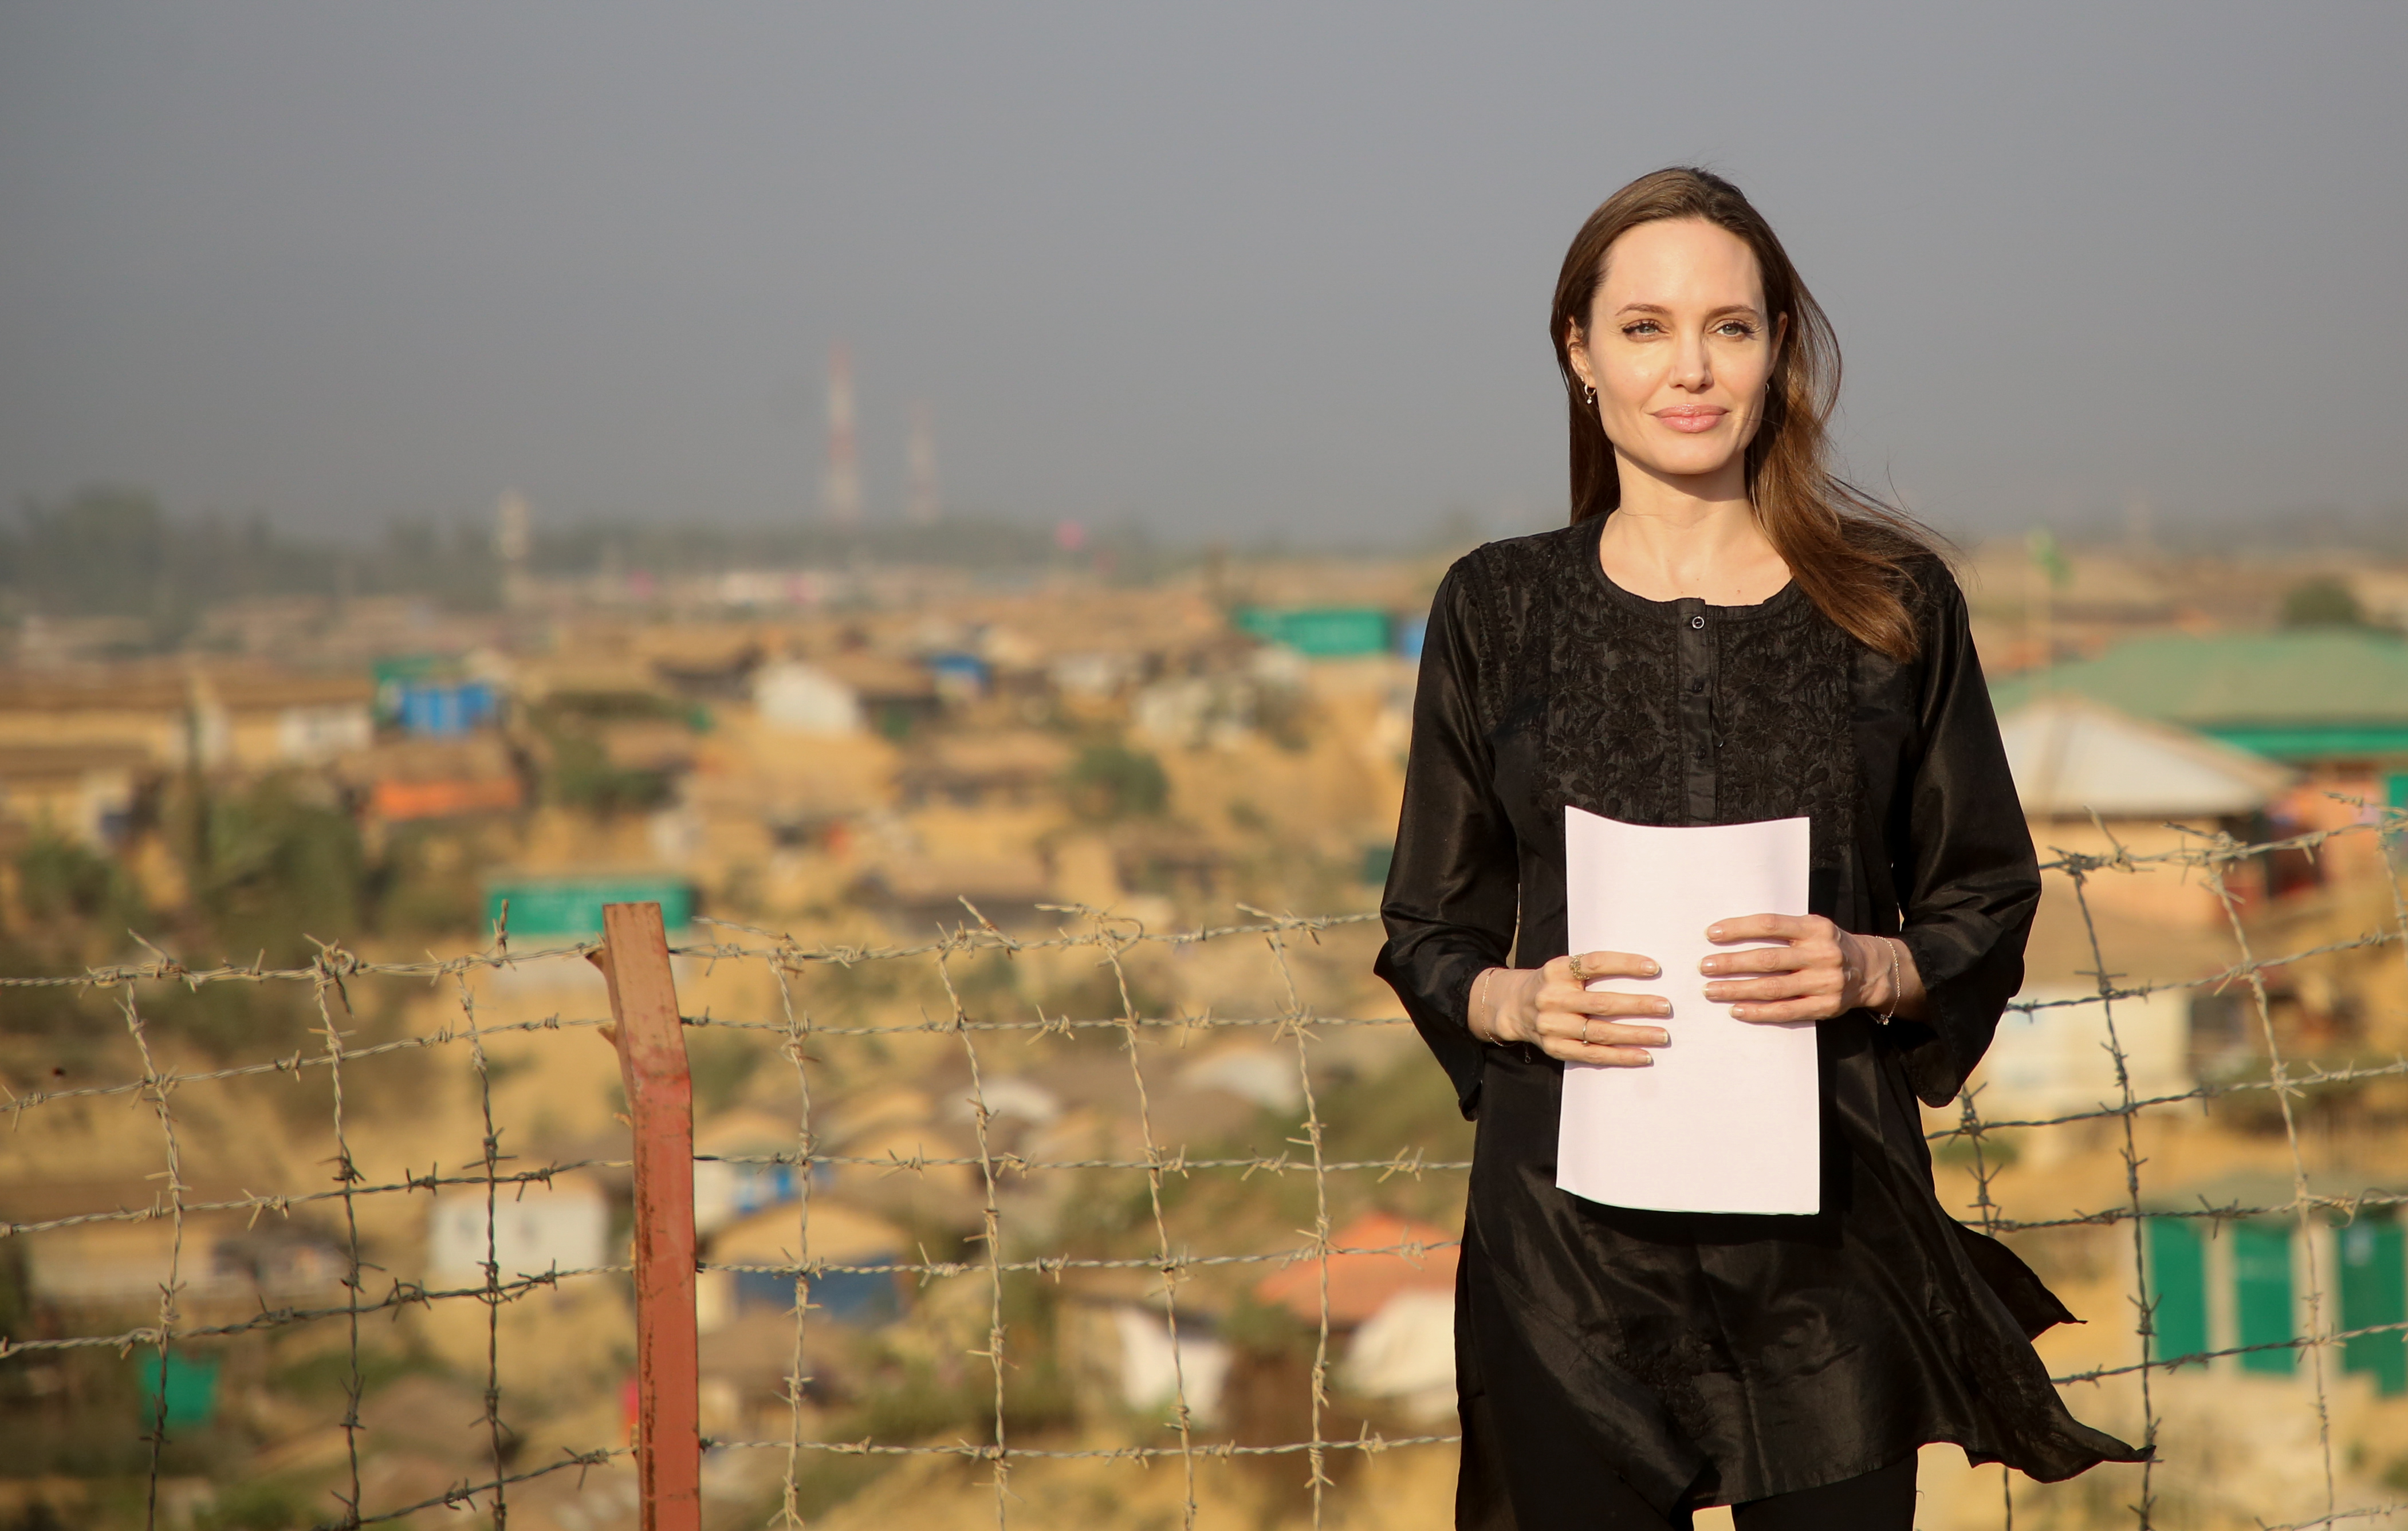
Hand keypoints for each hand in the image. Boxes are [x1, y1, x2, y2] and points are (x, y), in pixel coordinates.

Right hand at [1473, 951, 1669, 1066]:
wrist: (1514, 1007)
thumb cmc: (1552, 984)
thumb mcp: (1563, 968)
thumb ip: (1592, 970)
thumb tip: (1644, 971)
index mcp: (1557, 970)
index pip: (1595, 963)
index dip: (1625, 964)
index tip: (1654, 967)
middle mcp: (1553, 997)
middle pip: (1602, 1002)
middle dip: (1638, 1005)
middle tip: (1665, 1006)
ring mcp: (1553, 1025)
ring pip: (1600, 1032)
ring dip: (1635, 1034)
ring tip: (1661, 1034)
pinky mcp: (1555, 1048)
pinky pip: (1593, 1055)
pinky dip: (1621, 1056)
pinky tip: (1643, 1055)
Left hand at [1700, 915, 1912, 1022]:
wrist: (1868, 969)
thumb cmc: (1825, 945)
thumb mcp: (1810, 927)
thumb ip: (1780, 929)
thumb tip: (1730, 933)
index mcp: (1814, 927)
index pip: (1770, 924)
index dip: (1739, 928)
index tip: (1711, 934)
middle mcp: (1822, 953)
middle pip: (1768, 959)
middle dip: (1732, 963)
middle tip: (1705, 966)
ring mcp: (1825, 982)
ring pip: (1774, 988)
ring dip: (1738, 989)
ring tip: (1712, 990)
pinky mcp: (1826, 1006)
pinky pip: (1786, 1011)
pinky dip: (1759, 1012)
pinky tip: (1736, 1010)